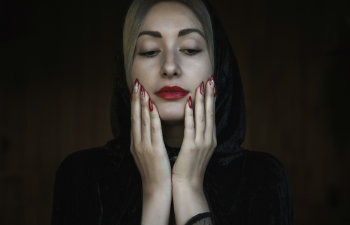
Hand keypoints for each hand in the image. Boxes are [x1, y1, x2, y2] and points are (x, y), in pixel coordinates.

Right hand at [130, 79, 171, 193]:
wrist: (156, 190)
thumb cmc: (155, 173)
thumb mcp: (147, 155)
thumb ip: (147, 141)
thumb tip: (148, 128)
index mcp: (136, 143)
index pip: (134, 119)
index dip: (134, 104)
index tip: (136, 90)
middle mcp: (137, 142)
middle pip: (135, 117)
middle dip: (136, 99)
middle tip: (136, 83)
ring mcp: (144, 146)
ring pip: (142, 120)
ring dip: (142, 103)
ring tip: (142, 89)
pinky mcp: (154, 150)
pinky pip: (153, 130)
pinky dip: (152, 117)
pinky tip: (152, 106)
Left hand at [172, 76, 216, 189]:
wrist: (187, 186)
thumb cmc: (189, 168)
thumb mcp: (196, 149)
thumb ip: (197, 136)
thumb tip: (195, 123)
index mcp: (209, 139)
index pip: (211, 115)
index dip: (211, 99)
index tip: (211, 85)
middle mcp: (208, 139)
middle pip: (210, 113)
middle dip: (210, 95)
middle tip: (210, 79)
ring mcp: (201, 143)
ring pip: (203, 117)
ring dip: (202, 100)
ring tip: (202, 85)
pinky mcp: (191, 147)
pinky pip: (191, 128)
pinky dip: (191, 115)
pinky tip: (190, 103)